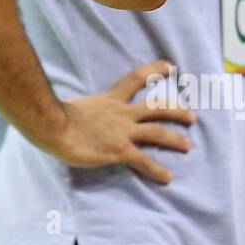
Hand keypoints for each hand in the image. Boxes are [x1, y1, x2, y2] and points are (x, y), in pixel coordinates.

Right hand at [45, 60, 196, 181]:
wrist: (53, 125)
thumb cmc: (58, 114)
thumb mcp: (78, 104)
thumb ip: (87, 107)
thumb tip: (79, 111)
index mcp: (111, 99)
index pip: (137, 78)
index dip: (155, 70)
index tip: (170, 67)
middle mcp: (122, 112)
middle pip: (157, 106)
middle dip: (177, 110)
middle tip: (191, 116)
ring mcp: (123, 131)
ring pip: (157, 132)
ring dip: (175, 139)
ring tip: (188, 145)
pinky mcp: (120, 150)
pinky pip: (144, 161)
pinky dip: (157, 170)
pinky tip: (167, 177)